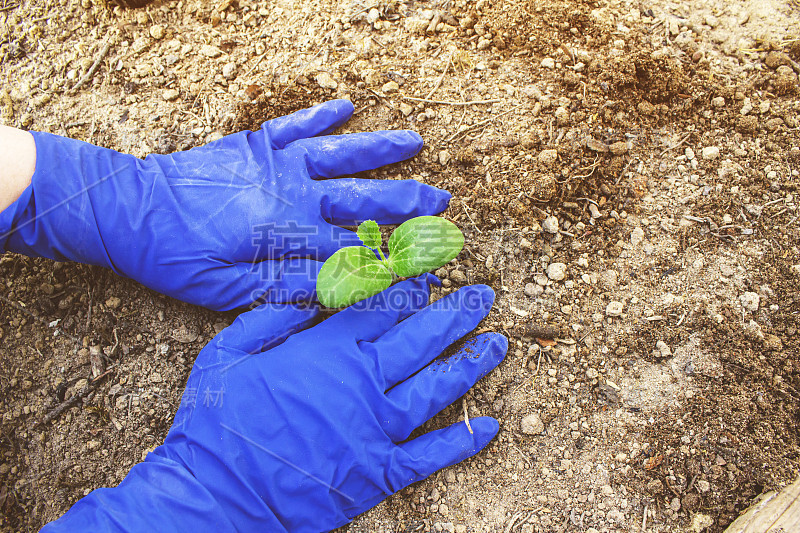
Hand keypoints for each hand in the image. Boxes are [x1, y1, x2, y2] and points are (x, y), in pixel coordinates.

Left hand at [0, 100, 449, 309]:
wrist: (127, 209)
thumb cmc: (173, 257)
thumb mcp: (224, 291)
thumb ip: (283, 287)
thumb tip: (337, 289)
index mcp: (287, 234)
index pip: (353, 249)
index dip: (394, 258)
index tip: (428, 263)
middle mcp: (291, 193)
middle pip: (360, 197)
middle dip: (405, 201)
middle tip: (442, 203)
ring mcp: (275, 164)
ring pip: (339, 153)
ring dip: (379, 149)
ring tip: (417, 142)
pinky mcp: (254, 145)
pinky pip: (295, 125)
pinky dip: (321, 114)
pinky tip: (347, 106)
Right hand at [42, 277, 507, 531]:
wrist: (215, 493)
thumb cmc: (216, 421)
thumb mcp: (228, 352)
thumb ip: (271, 317)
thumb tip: (307, 293)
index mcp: (327, 351)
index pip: (381, 309)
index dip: (411, 289)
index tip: (432, 276)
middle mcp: (361, 383)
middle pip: (420, 340)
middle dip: (455, 314)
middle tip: (483, 296)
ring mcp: (376, 429)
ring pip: (436, 388)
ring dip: (471, 364)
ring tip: (499, 344)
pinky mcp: (378, 471)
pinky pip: (430, 454)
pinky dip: (462, 441)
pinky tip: (490, 427)